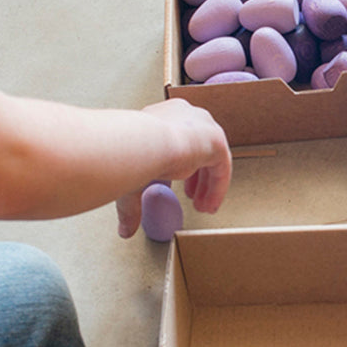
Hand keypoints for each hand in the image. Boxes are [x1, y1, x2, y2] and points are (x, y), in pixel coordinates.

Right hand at [116, 98, 231, 238]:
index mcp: (162, 116)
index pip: (176, 139)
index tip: (176, 184)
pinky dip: (216, 188)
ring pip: (211, 158)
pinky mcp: (216, 140)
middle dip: (196, 176)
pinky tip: (210, 204)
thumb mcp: (130, 183)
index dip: (178, 166)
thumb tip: (124, 231)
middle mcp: (185, 115)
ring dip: (207, 186)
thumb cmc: (129, 156)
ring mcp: (202, 125)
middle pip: (198, 147)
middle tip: (192, 196)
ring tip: (202, 207)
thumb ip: (132, 206)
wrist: (142, 144)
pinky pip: (221, 167)